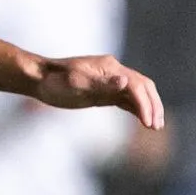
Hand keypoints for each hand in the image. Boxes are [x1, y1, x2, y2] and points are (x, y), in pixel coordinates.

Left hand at [32, 55, 163, 129]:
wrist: (39, 79)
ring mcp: (109, 81)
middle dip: (153, 105)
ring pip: (137, 94)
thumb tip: (126, 81)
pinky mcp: (103, 92)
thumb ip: (102, 84)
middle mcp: (114, 72)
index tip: (148, 122)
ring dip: (147, 108)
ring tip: (154, 127)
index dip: (144, 104)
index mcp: (110, 67)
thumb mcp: (76, 83)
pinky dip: (136, 109)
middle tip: (156, 126)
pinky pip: (125, 99)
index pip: (136, 85)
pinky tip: (142, 120)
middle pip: (143, 87)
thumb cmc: (55, 81)